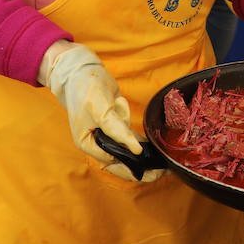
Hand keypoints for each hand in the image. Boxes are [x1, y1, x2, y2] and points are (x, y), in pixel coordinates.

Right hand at [40, 41, 161, 181]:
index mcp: (88, 144)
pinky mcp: (116, 122)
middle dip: (141, 169)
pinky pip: (129, 136)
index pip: (113, 161)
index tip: (154, 171)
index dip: (132, 168)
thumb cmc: (85, 90)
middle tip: (162, 173)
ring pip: (127, 150)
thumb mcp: (100, 110)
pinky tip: (153, 151)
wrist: (81, 70)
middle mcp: (97, 142)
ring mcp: (107, 133)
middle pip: (120, 161)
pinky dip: (139, 141)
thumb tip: (135, 150)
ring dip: (143, 157)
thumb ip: (116, 131)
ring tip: (161, 167)